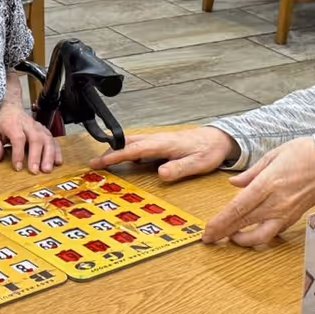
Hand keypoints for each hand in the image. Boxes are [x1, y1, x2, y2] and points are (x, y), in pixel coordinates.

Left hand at [0, 104, 59, 173]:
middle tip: (35, 171)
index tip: (18, 167)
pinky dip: (57, 151)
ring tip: (47, 170)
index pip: (18, 138)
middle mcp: (28, 125)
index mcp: (12, 124)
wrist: (13, 110)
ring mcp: (39, 128)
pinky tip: (58, 162)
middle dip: (36, 156)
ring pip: (48, 139)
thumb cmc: (2, 124)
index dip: (18, 153)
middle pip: (36, 138)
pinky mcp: (46, 132)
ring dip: (49, 155)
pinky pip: (54, 140)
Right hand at [90, 126, 234, 181]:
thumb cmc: (209, 150)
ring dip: (118, 150)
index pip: (133, 150)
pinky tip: (127, 158)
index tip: (99, 163)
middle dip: (109, 153)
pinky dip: (128, 150)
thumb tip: (161, 174)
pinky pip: (140, 144)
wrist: (220, 139)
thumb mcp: (198, 163)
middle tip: (94, 164)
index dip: (114, 156)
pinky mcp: (162, 143)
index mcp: (163, 144)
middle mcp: (158, 140)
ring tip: (104, 161)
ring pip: (132, 143)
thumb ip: (179, 169)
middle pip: (128, 144)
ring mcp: (159, 140)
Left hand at [201, 138, 314, 246]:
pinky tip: (251, 232)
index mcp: (267, 184)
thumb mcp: (273, 155)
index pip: (238, 209)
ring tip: (231, 237)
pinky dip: (260, 235)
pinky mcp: (295, 217)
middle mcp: (276, 202)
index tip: (208, 231)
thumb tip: (234, 184)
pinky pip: (274, 231)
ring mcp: (287, 212)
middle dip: (224, 233)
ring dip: (243, 239)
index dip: (221, 222)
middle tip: (210, 239)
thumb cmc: (305, 152)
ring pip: (260, 235)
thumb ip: (251, 173)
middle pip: (244, 223)